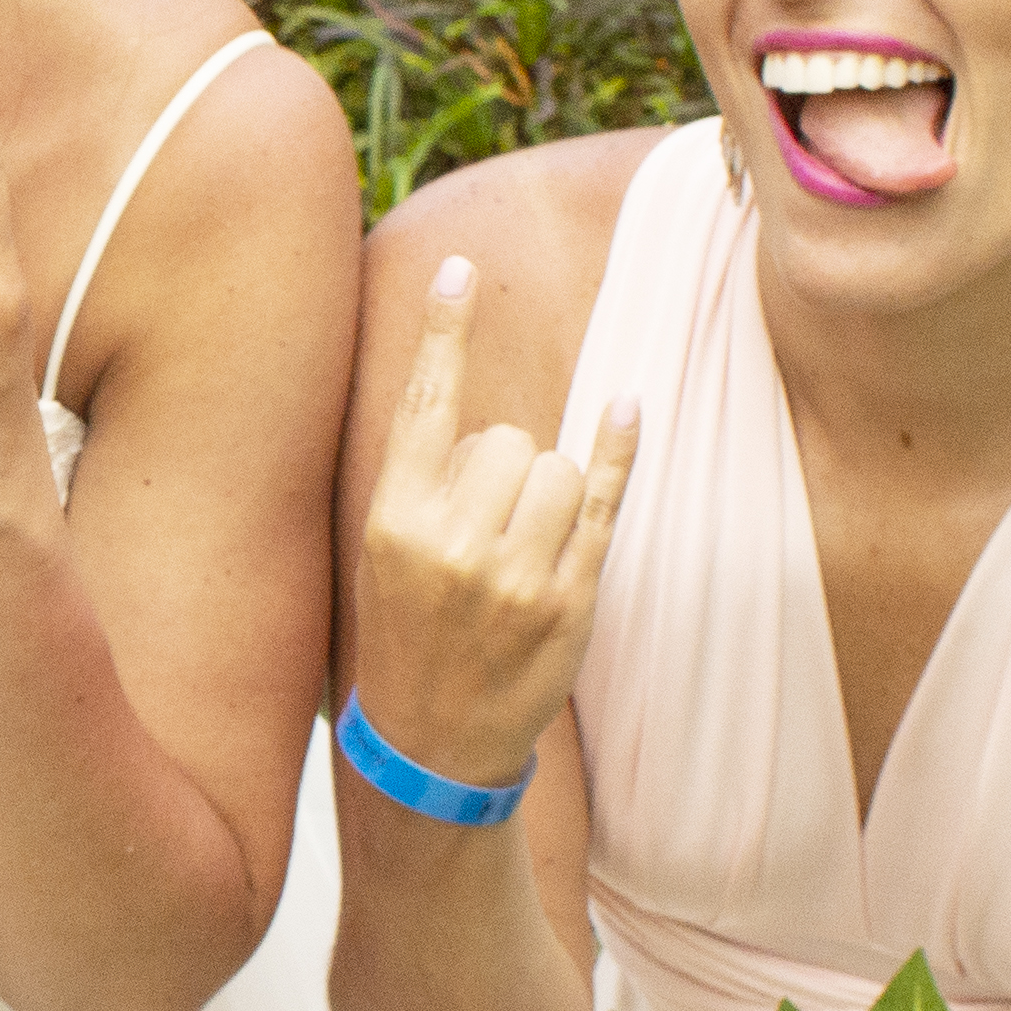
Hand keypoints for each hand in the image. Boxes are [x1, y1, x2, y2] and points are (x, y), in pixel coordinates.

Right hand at [346, 255, 638, 789]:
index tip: (459, 266)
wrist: (428, 743)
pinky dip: (618, 450)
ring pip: (557, 467)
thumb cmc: (406, 634)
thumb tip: (464, 403)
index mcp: (393, 522)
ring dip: (548, 493)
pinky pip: (604, 500)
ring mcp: (516, 573)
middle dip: (504, 469)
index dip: (444, 334)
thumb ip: (420, 484)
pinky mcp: (570, 598)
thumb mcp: (384, 557)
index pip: (423, 407)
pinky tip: (626, 408)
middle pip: (507, 439)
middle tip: (482, 533)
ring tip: (518, 551)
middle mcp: (452, 543)